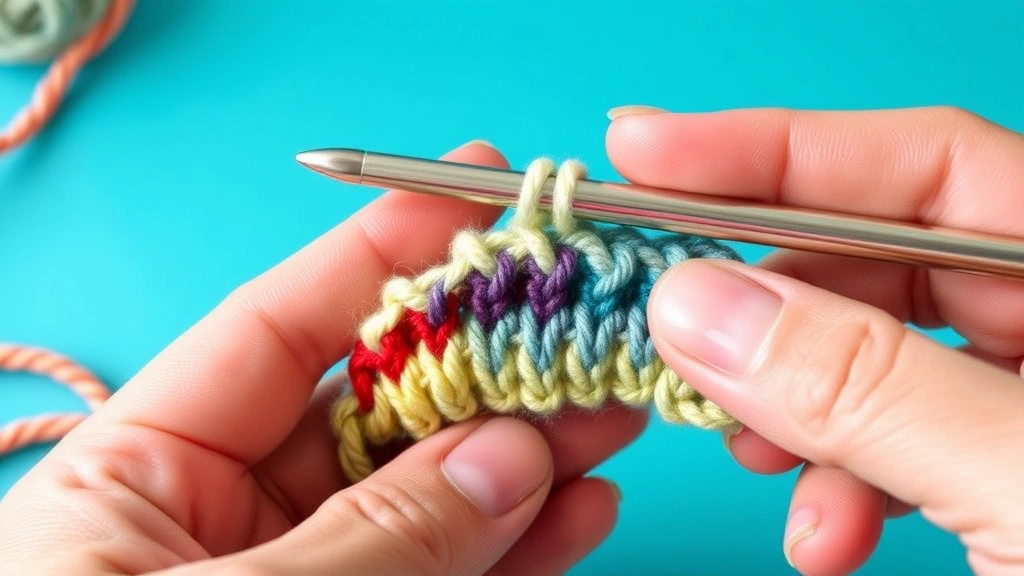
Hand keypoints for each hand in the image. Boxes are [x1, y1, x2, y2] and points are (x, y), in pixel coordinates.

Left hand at [0, 141, 645, 574]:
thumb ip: (374, 539)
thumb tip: (505, 454)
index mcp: (136, 481)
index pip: (272, 331)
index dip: (373, 258)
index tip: (469, 198)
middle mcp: (216, 525)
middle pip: (367, 409)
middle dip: (476, 359)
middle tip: (574, 313)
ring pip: (426, 495)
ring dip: (522, 451)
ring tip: (607, 409)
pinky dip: (517, 548)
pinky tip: (580, 507)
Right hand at [607, 106, 1023, 575]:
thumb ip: (870, 390)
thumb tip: (699, 304)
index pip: (928, 167)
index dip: (774, 148)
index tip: (645, 152)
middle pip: (883, 259)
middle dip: (766, 299)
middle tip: (668, 326)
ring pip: (870, 354)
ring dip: (791, 403)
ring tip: (750, 455)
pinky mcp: (997, 464)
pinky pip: (888, 435)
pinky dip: (833, 477)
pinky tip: (824, 530)